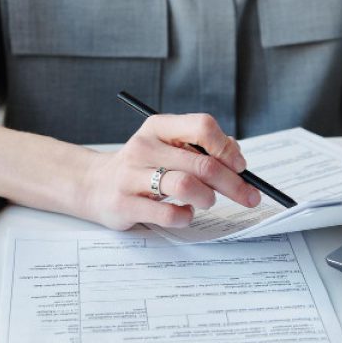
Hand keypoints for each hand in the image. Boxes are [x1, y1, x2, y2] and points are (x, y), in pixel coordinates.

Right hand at [80, 114, 260, 229]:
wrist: (94, 184)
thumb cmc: (141, 166)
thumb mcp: (166, 145)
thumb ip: (200, 147)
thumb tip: (236, 156)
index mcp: (158, 127)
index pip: (202, 126)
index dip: (227, 148)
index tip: (240, 166)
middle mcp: (145, 147)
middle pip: (203, 163)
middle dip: (233, 183)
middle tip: (248, 196)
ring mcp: (132, 176)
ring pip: (187, 186)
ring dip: (208, 197)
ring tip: (207, 201)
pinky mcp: (126, 205)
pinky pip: (169, 214)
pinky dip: (186, 216)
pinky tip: (184, 213)